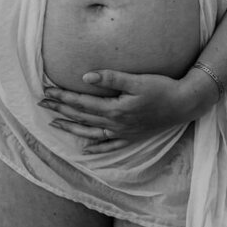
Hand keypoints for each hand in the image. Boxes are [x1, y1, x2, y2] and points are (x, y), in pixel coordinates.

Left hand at [40, 69, 215, 152]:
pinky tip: (86, 149)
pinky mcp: (133, 136)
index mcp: (115, 109)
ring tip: (55, 124)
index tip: (46, 90)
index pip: (81, 103)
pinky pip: (111, 145)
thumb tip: (85, 77)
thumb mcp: (137, 80)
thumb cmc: (162, 89)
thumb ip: (111, 78)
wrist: (184, 104)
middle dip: (60, 110)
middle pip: (82, 117)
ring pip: (91, 132)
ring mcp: (124, 132)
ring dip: (72, 129)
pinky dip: (97, 147)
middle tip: (42, 103)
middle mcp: (116, 124)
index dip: (63, 96)